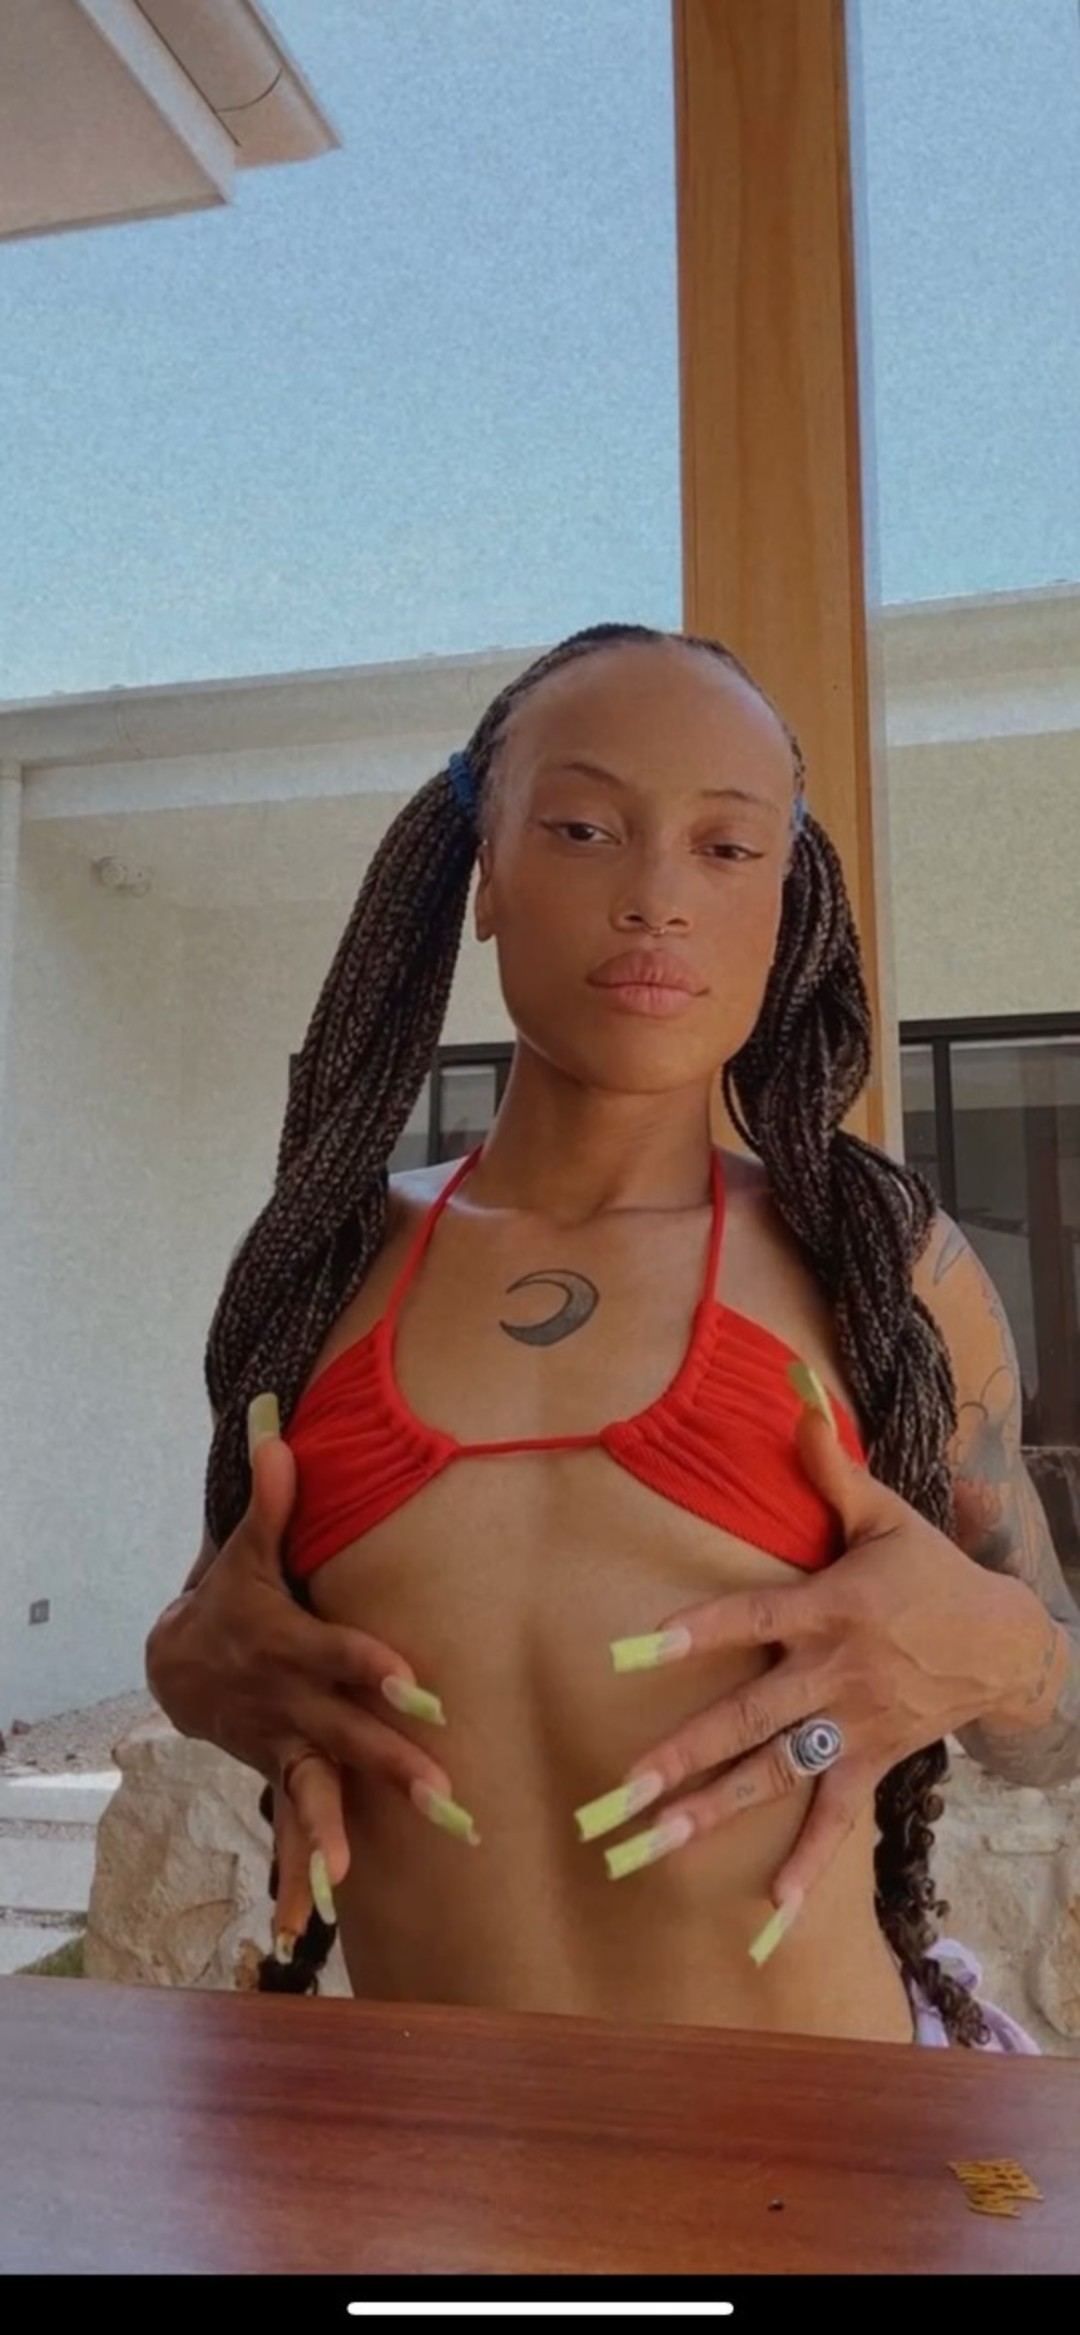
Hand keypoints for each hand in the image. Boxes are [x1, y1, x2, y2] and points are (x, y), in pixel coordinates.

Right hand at [145, 1400, 459, 1945]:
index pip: (336, 1654)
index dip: (371, 1667)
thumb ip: (273, 1502)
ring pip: (316, 1793)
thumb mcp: (247, 1550)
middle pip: (343, 1734)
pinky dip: (297, 1875)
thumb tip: (279, 1433)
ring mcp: (284, 1747)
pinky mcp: (282, 1775)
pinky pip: (292, 1830)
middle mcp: (288, 1704)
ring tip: (354, 1878)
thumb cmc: (235, 1598)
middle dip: (388, 1763)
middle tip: (440, 1791)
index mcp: (288, 1646)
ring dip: (336, 1834)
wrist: (178, 1662)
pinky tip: (304, 1924)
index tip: (414, 1683)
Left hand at [588, 1402, 1044, 1920]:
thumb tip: (796, 1392)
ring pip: (772, 1775)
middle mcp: (835, 1675)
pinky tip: (766, 1913)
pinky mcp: (871, 1764)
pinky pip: (835, 1823)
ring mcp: (852, 1728)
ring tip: (646, 1845)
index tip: (631, 1652)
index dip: (693, 1633)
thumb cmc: (928, 1573)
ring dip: (709, 1812)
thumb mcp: (883, 1514)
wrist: (1006, 1643)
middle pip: (747, 1719)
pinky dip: (805, 1868)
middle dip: (680, 1755)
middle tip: (615, 1792)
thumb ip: (828, 1465)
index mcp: (830, 1608)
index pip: (750, 1620)